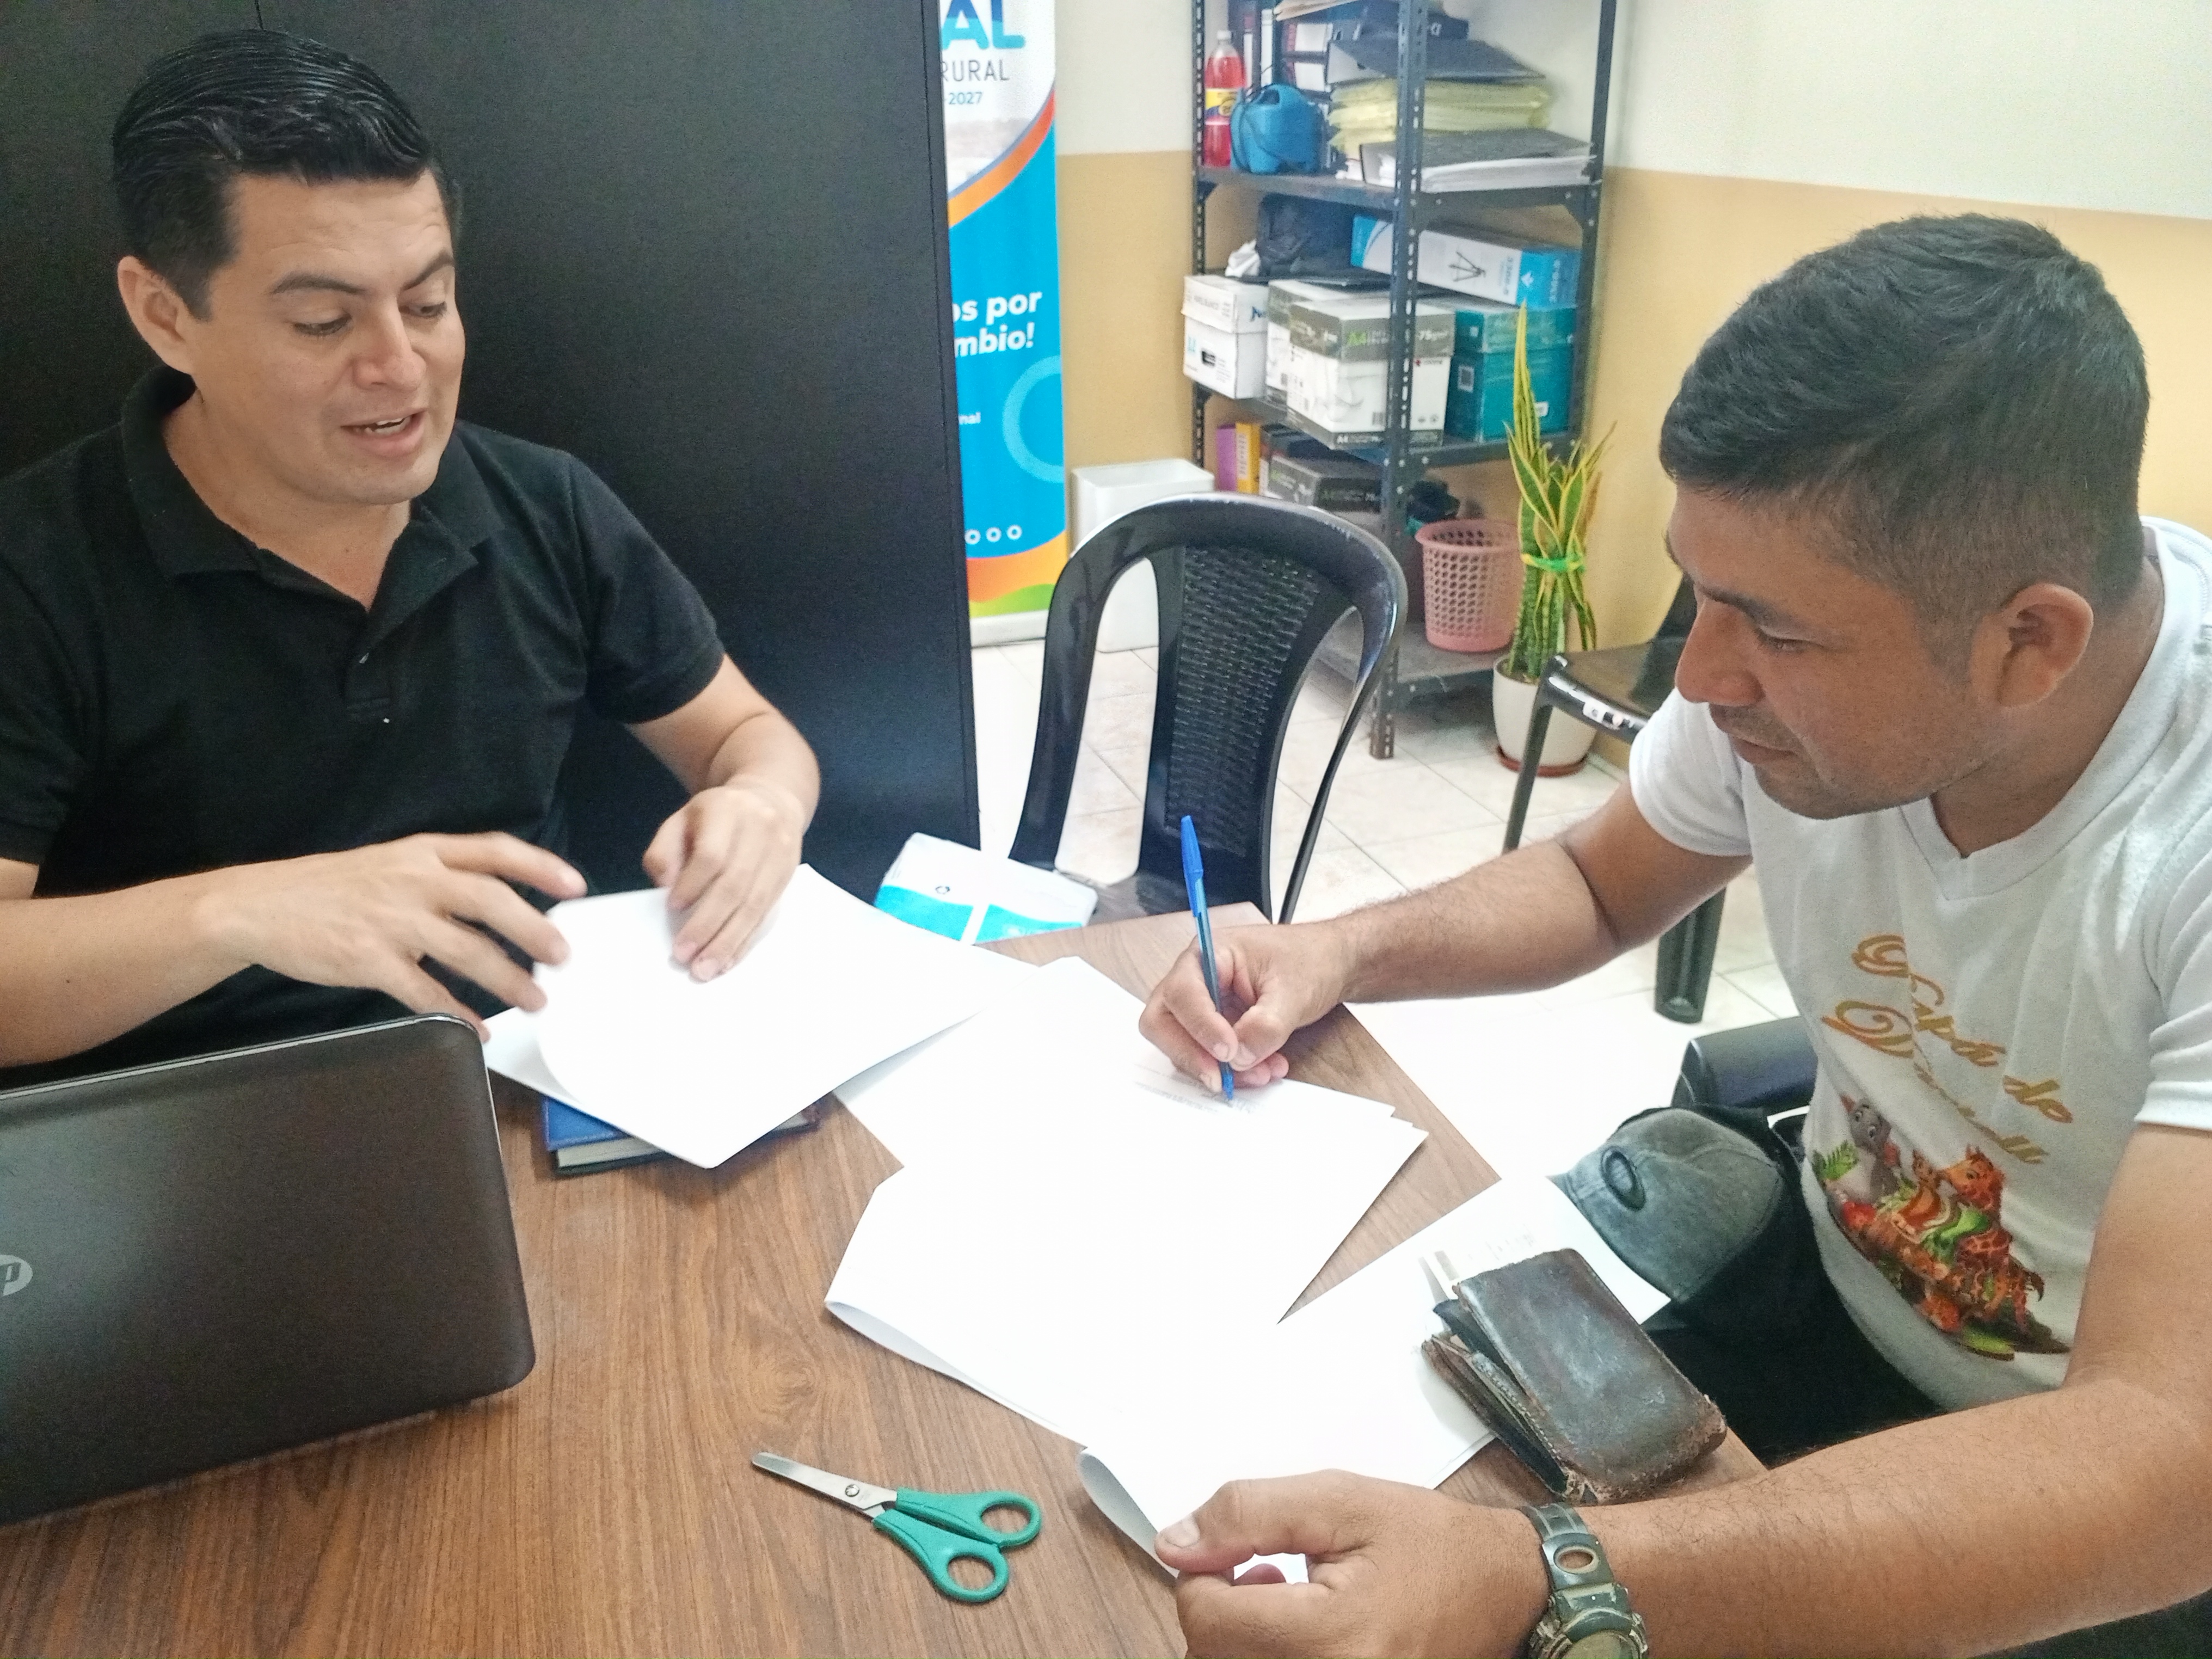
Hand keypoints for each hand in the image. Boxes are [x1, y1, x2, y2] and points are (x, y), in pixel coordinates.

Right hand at [205, 832, 584, 1030]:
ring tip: (535, 999)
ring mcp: (391, 921)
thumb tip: (500, 908)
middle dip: (535, 930)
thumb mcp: (390, 864)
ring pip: (468, 950)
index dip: (540, 865)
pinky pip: (426, 991)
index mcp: (423, 852)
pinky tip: (480, 1029)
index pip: (494, 850)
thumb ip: (440, 878)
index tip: (576, 885)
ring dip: (508, 979)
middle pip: (491, 901)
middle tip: (563, 956)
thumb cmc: (333, 888)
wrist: (258, 906)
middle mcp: (413, 880)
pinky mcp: (370, 960)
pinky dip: (459, 1013)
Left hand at [641, 777, 806, 978]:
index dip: (693, 885)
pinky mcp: (788, 876)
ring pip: (755, 905)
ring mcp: (780, 854)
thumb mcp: (681, 820)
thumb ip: (664, 852)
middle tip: (684, 955)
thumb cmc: (715, 816)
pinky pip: (767, 914)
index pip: (713, 855)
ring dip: (728, 941)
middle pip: (735, 885)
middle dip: (708, 924)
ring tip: (706, 968)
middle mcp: (761, 830)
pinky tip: (728, 960)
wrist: (770, 798)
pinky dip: (745, 940)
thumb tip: (666, 888)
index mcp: (728, 811)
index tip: (672, 909)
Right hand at [1138, 922, 1352, 1089]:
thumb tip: (1239, 1059)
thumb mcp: (1294, 992)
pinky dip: (1233, 1070)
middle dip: (1189, 1053)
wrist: (1331, 965)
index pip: (1183, 991)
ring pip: (1184, 1044)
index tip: (1228, 1051)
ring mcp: (1204, 1005)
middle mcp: (1197, 978)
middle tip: (1220, 1078)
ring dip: (1216, 1067)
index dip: (1199, 1025)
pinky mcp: (1216, 1027)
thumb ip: (1265, 1026)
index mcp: (1210, 954)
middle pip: (1163, 1020)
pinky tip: (1265, 1069)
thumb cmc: (1310, 961)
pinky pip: (1209, 1055)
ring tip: (1263, 1072)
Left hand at [1157, 1472, 1548, 1658]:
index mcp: (1332, 1635)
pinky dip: (1263, 1653)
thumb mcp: (1339, 1500)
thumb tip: (1176, 1542)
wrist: (1502, 1588)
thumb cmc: (1431, 1542)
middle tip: (1263, 1570)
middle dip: (1220, 1606)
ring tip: (1284, 1595)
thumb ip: (1248, 1513)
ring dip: (1238, 1635)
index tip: (1233, 1550)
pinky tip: (1296, 1629)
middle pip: (1211, 1656)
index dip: (1203, 1571)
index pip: (1207, 1619)